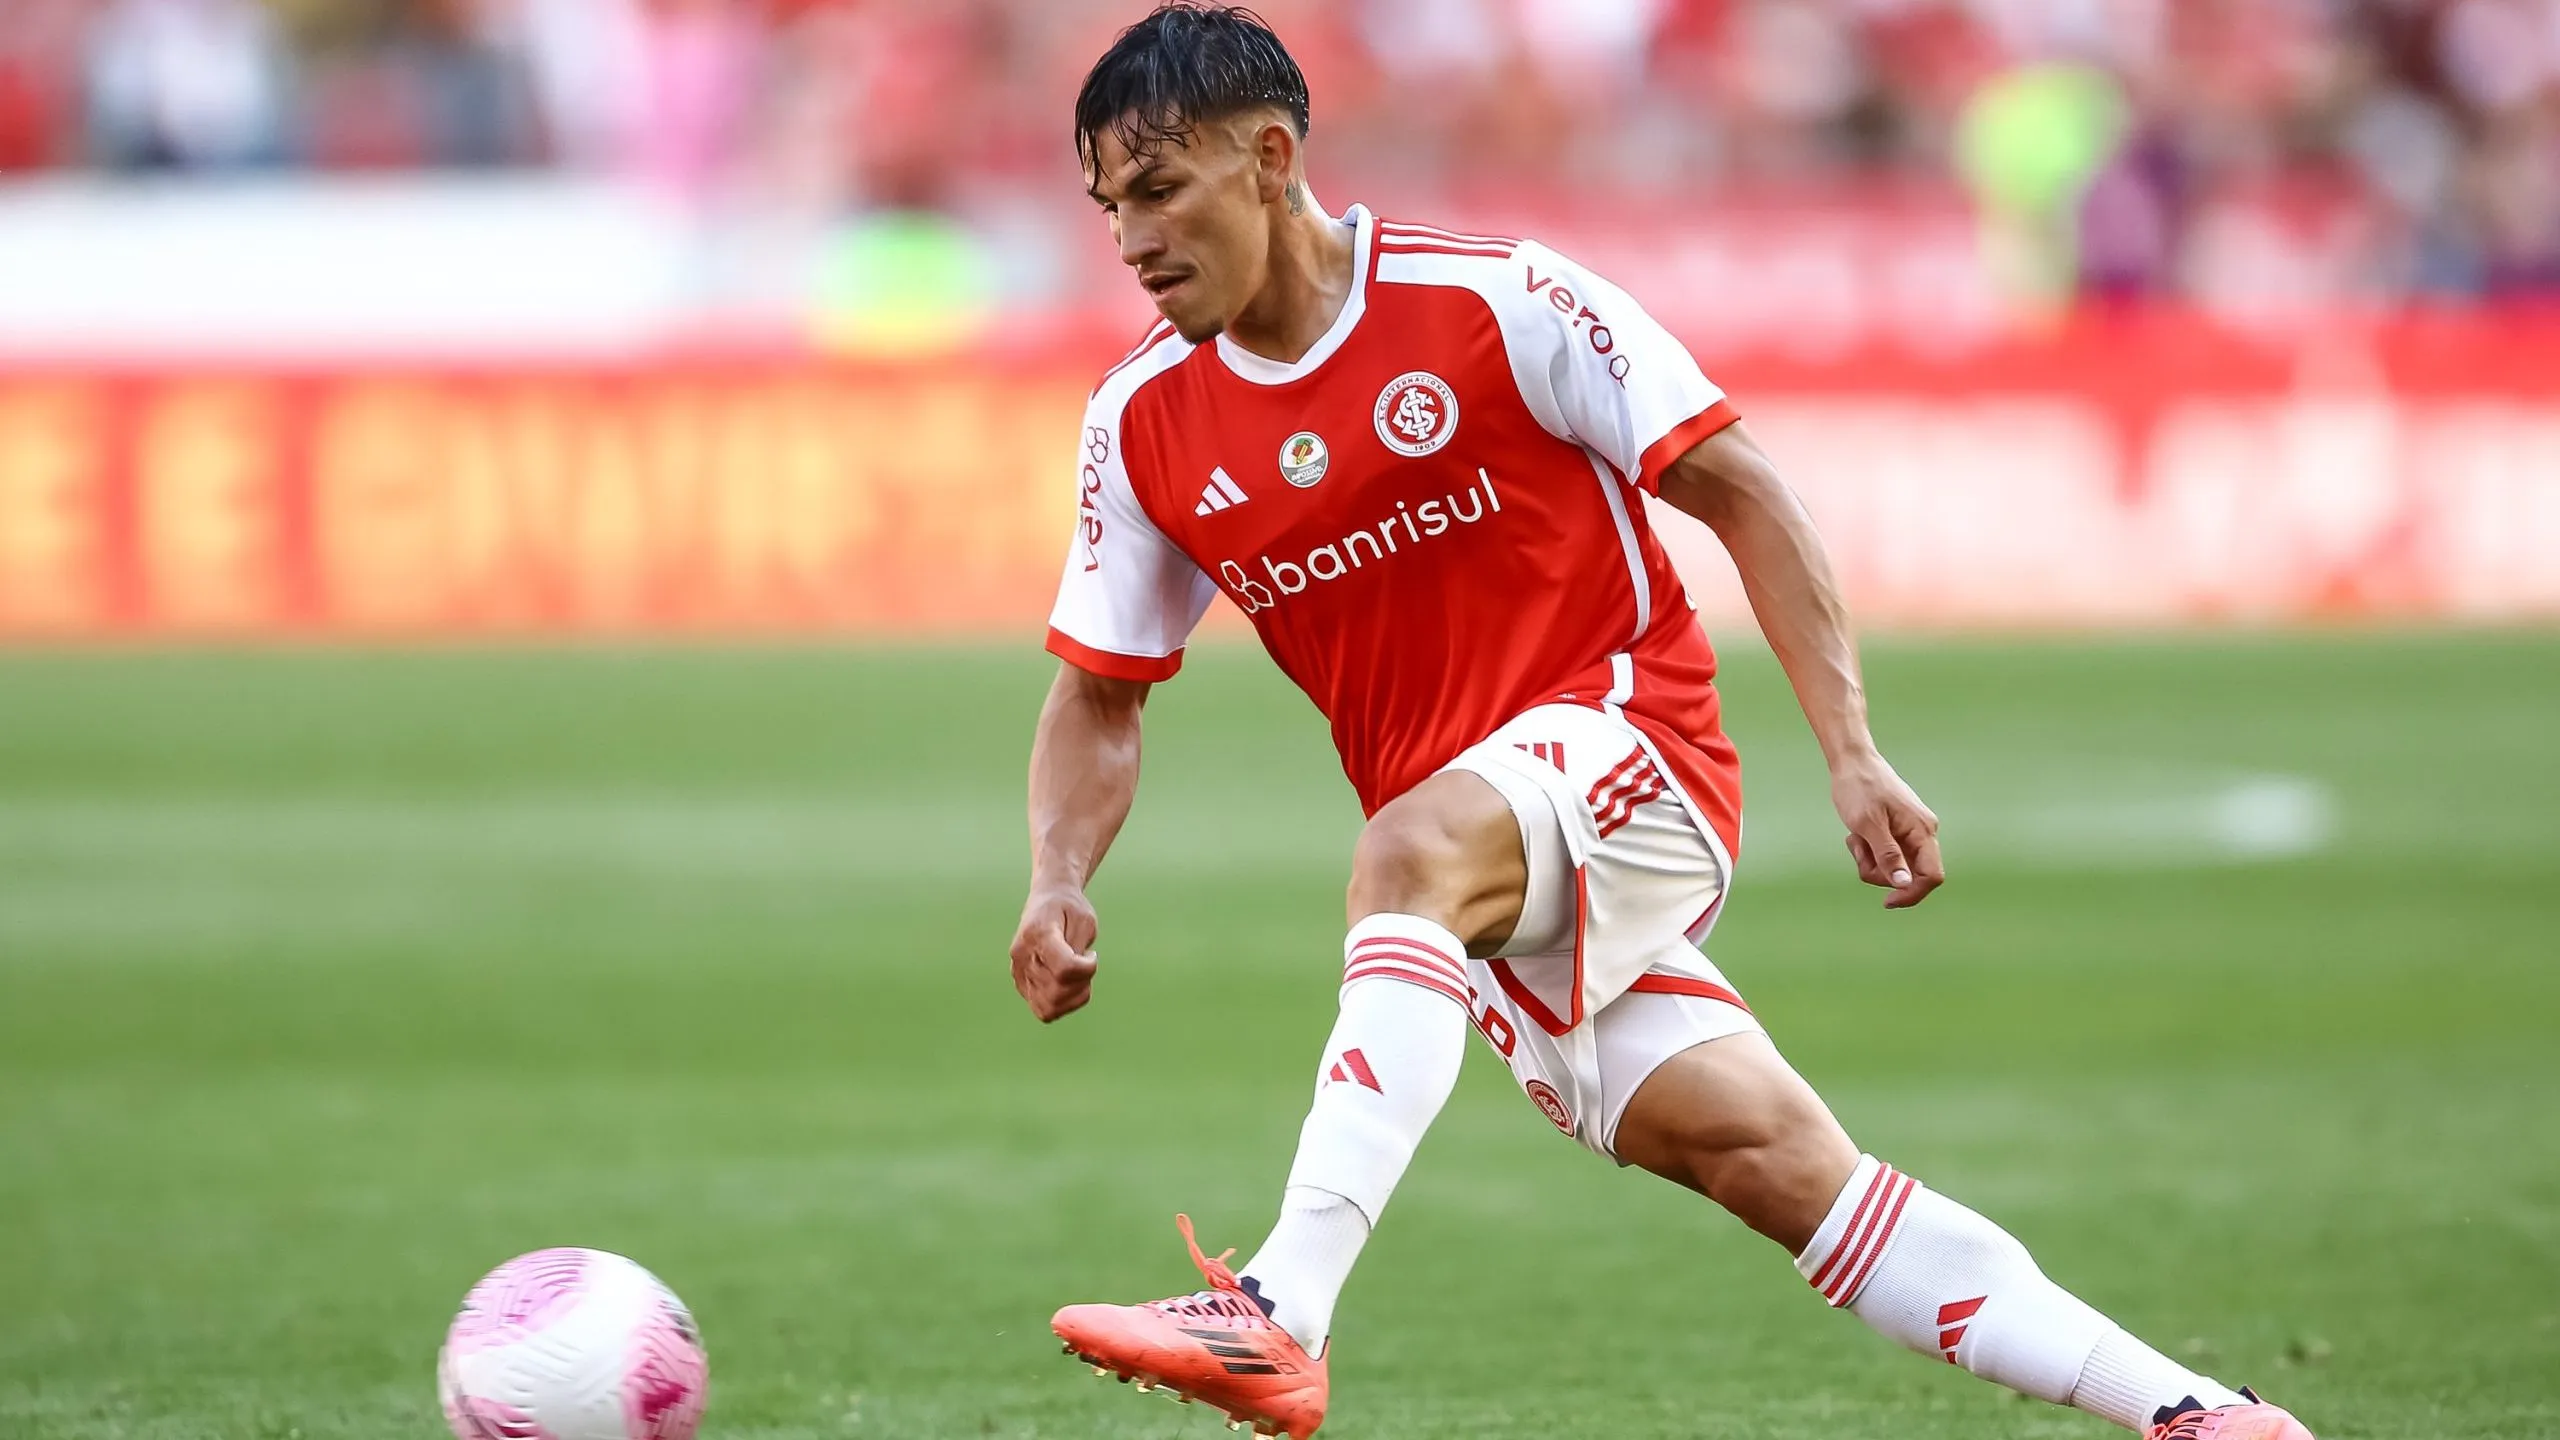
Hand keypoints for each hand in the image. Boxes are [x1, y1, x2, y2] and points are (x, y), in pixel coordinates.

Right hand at [1010, 883, 1100, 1021]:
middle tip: (1086, 964)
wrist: (1047, 899)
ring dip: (1073, 997)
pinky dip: (1063, 1004)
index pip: (1065, 968)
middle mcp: (1022, 955)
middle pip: (1058, 991)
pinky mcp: (1021, 984)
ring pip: (1050, 1008)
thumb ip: (1080, 947)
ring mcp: (1018, 972)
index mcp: (1038, 932)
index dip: (1088, 968)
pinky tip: (1070, 985)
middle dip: (1082, 983)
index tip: (1092, 955)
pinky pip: (1044, 1011)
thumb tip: (1074, 976)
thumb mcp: (1085, 919)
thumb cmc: (1069, 908)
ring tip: (1078, 976)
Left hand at [1830, 751, 1943, 908]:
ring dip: (1871, 861)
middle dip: (1881, 873)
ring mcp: (1910, 833)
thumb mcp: (1868, 825)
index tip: (1886, 901)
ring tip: (1856, 838)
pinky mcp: (1896, 832)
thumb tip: (1904, 884)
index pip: (1932, 876)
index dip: (1912, 894)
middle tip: (1860, 851)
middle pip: (1910, 876)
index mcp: (1922, 831)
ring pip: (1894, 868)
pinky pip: (1885, 856)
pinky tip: (1857, 835)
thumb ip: (1888, 855)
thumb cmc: (1859, 789)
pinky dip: (1869, 852)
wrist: (1851, 762)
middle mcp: (1922, 833)